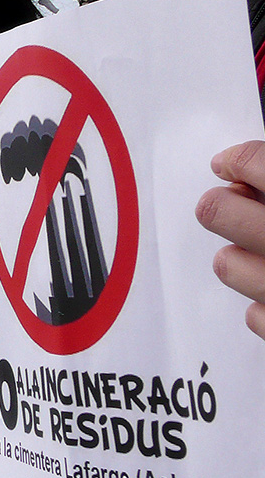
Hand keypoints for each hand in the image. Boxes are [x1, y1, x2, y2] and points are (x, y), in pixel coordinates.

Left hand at [199, 140, 264, 339]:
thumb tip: (250, 173)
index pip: (256, 162)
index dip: (238, 161)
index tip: (229, 165)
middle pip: (217, 211)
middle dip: (222, 207)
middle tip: (233, 206)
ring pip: (226, 264)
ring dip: (240, 258)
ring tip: (264, 255)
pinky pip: (254, 315)